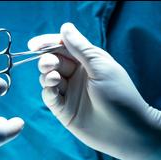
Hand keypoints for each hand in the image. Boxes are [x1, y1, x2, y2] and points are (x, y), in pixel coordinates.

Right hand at [28, 23, 160, 159]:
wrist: (126, 131)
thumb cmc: (120, 96)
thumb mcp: (101, 66)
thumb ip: (80, 48)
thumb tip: (65, 28)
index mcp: (88, 61)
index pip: (63, 47)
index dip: (47, 44)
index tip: (34, 44)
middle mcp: (76, 76)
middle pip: (53, 62)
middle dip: (47, 60)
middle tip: (49, 65)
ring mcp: (69, 93)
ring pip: (47, 78)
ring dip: (46, 75)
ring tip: (54, 79)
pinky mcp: (63, 110)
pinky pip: (48, 96)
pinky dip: (47, 91)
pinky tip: (52, 89)